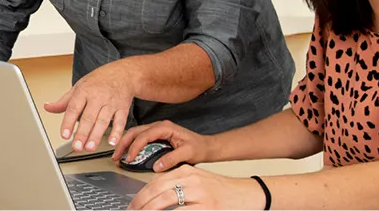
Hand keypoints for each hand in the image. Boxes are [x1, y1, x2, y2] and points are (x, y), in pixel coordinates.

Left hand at [44, 61, 135, 151]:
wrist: (123, 73)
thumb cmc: (99, 80)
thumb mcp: (79, 86)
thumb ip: (64, 101)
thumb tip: (48, 107)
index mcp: (84, 91)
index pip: (74, 108)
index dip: (68, 122)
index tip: (64, 135)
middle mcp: (98, 97)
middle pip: (89, 117)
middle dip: (82, 133)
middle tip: (77, 146)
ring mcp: (111, 102)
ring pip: (103, 120)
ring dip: (96, 135)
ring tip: (90, 147)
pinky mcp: (123, 107)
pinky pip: (120, 121)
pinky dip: (117, 132)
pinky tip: (112, 141)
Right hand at [113, 119, 212, 171]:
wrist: (205, 146)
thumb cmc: (198, 147)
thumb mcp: (186, 153)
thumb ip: (172, 159)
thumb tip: (157, 166)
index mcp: (166, 127)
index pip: (145, 135)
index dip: (135, 146)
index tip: (130, 158)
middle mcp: (160, 126)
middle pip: (136, 131)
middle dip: (124, 143)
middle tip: (116, 156)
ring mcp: (158, 130)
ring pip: (136, 133)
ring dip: (126, 144)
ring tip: (119, 156)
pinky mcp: (157, 136)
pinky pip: (141, 138)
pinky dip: (132, 145)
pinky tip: (128, 154)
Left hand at [127, 166, 264, 210]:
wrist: (246, 194)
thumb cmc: (221, 191)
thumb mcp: (197, 182)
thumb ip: (177, 186)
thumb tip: (154, 200)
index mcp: (186, 171)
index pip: (156, 181)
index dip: (140, 196)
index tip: (133, 206)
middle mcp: (190, 179)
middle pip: (156, 190)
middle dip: (140, 205)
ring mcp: (198, 193)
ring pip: (164, 202)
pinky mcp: (206, 207)